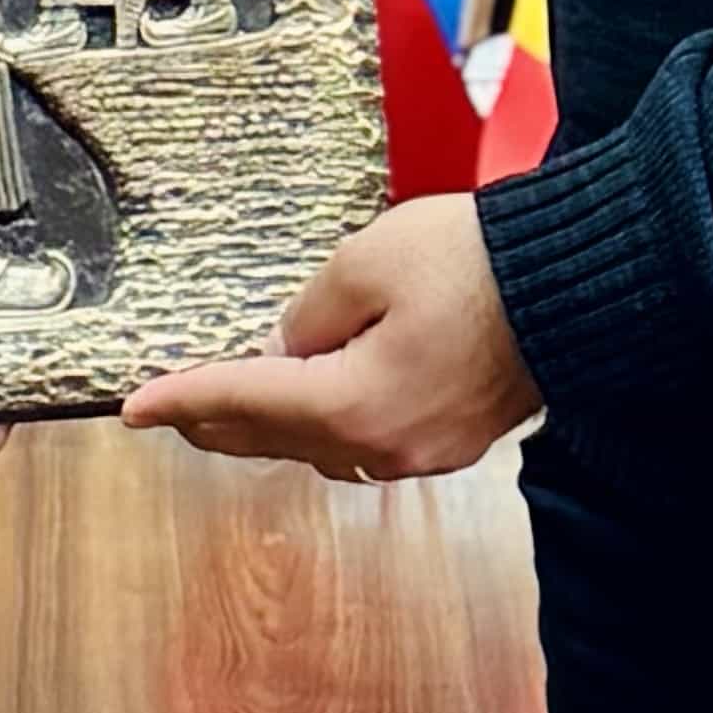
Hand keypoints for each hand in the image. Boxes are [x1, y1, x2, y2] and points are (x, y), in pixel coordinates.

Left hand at [120, 196, 539, 480]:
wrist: (577, 284)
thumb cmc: (478, 265)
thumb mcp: (366, 263)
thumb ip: (309, 313)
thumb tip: (286, 347)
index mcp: (354, 404)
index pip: (244, 400)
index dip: (182, 398)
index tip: (135, 406)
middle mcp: (385, 444)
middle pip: (278, 437)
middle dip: (216, 421)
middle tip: (169, 409)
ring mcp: (423, 449)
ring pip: (322, 445)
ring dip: (272, 426)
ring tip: (229, 403)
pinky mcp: (452, 438)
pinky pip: (366, 439)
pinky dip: (324, 422)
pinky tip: (313, 401)